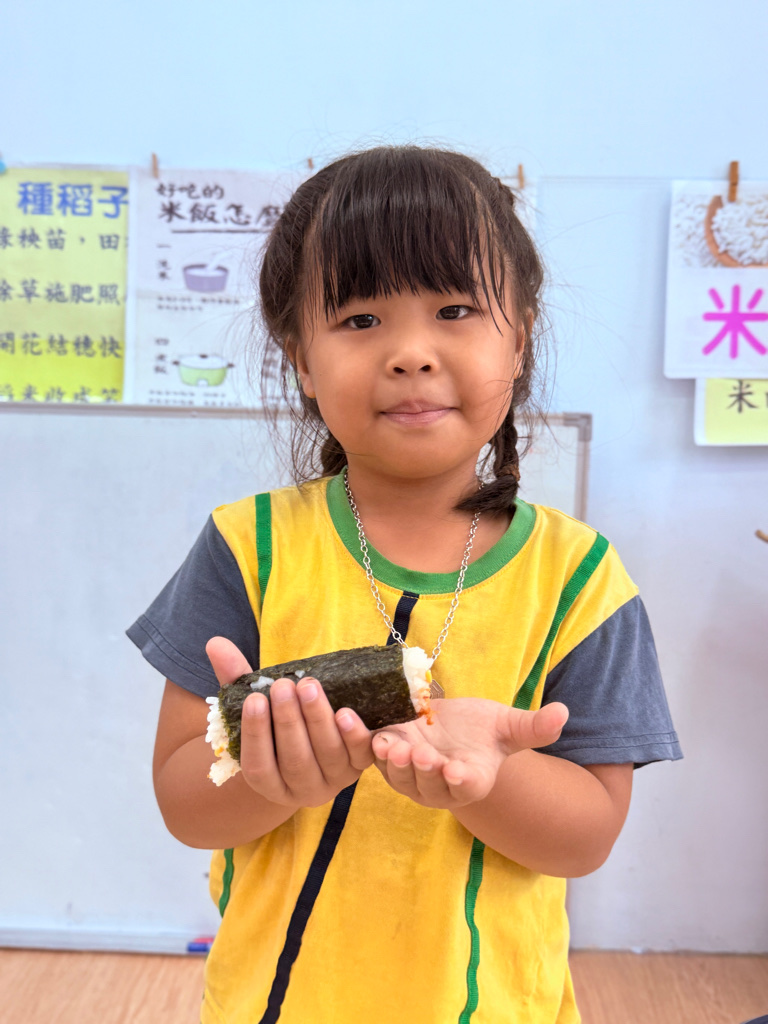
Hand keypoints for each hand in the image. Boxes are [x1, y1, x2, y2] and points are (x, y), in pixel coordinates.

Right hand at [205, 637, 374, 806]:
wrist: (321, 739)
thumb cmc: (279, 722)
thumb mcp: (257, 703)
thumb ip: (236, 678)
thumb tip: (216, 643)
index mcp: (268, 781)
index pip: (258, 766)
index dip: (256, 733)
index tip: (255, 699)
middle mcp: (300, 788)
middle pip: (294, 760)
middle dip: (288, 721)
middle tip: (283, 686)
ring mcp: (333, 779)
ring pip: (327, 755)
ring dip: (317, 719)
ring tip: (308, 686)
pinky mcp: (360, 766)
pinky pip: (360, 755)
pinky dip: (353, 736)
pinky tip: (345, 713)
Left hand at [372, 697, 568, 808]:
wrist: (450, 729)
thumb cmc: (482, 731)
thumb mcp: (507, 726)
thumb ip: (533, 727)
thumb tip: (564, 713)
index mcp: (471, 780)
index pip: (466, 786)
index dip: (460, 780)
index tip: (456, 771)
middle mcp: (438, 785)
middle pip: (427, 783)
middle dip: (421, 771)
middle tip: (416, 756)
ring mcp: (409, 775)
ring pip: (396, 774)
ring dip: (389, 761)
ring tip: (386, 744)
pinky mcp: (385, 759)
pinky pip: (371, 754)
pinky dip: (360, 740)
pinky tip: (350, 721)